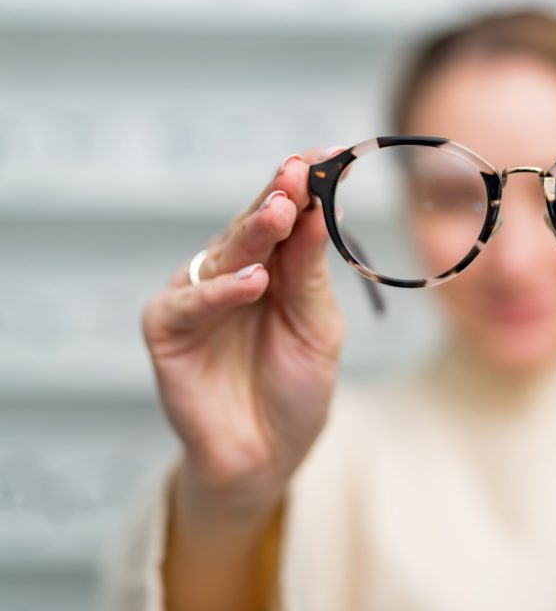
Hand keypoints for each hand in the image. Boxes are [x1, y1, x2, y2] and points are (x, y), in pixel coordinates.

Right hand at [142, 147, 345, 514]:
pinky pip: (192, 303)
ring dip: (253, 232)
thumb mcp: (317, 326)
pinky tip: (253, 282)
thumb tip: (320, 210)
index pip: (288, 217)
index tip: (332, 153)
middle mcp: (233, 272)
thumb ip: (311, 273)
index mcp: (274, 267)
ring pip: (223, 254)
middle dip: (278, 196)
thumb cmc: (294, 389)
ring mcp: (197, 297)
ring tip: (282, 211)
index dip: (306, 186)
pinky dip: (222, 292)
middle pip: (254, 225)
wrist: (266, 457)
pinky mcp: (168, 329)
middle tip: (300, 169)